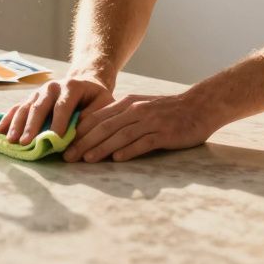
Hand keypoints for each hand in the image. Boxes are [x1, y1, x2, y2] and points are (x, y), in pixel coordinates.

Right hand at [0, 74, 113, 144]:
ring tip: (11, 140)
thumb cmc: (96, 97)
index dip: (58, 123)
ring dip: (17, 124)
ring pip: (26, 107)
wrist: (86, 81)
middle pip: (40, 106)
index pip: (63, 106)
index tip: (54, 139)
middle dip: (32, 126)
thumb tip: (78, 137)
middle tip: (25, 142)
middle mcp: (52, 87)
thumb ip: (93, 118)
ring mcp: (39, 92)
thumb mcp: (103, 104)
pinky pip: (17, 108)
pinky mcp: (31, 98)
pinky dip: (8, 119)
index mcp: (72, 86)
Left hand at [62, 92, 214, 162]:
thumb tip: (97, 133)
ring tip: (86, 159)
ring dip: (101, 147)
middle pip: (104, 126)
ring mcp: (150, 121)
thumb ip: (122, 118)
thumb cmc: (169, 111)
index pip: (97, 117)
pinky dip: (129, 150)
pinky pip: (143, 142)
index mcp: (128, 104)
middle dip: (83, 142)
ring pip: (120, 134)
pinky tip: (117, 159)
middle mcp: (136, 110)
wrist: (200, 106)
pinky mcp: (164, 133)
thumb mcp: (142, 107)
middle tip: (67, 156)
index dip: (79, 131)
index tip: (63, 144)